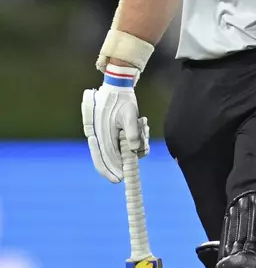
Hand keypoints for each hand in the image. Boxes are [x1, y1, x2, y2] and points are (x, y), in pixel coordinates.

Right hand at [81, 64, 149, 182]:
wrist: (119, 87)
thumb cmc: (122, 100)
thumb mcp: (130, 115)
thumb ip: (132, 132)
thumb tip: (134, 150)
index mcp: (101, 134)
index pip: (103, 158)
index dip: (109, 170)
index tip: (118, 179)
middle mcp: (100, 137)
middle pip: (107, 159)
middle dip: (118, 166)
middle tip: (125, 176)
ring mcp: (106, 135)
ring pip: (118, 151)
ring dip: (132, 148)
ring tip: (144, 133)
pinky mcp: (112, 132)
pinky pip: (122, 143)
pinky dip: (134, 140)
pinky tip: (143, 128)